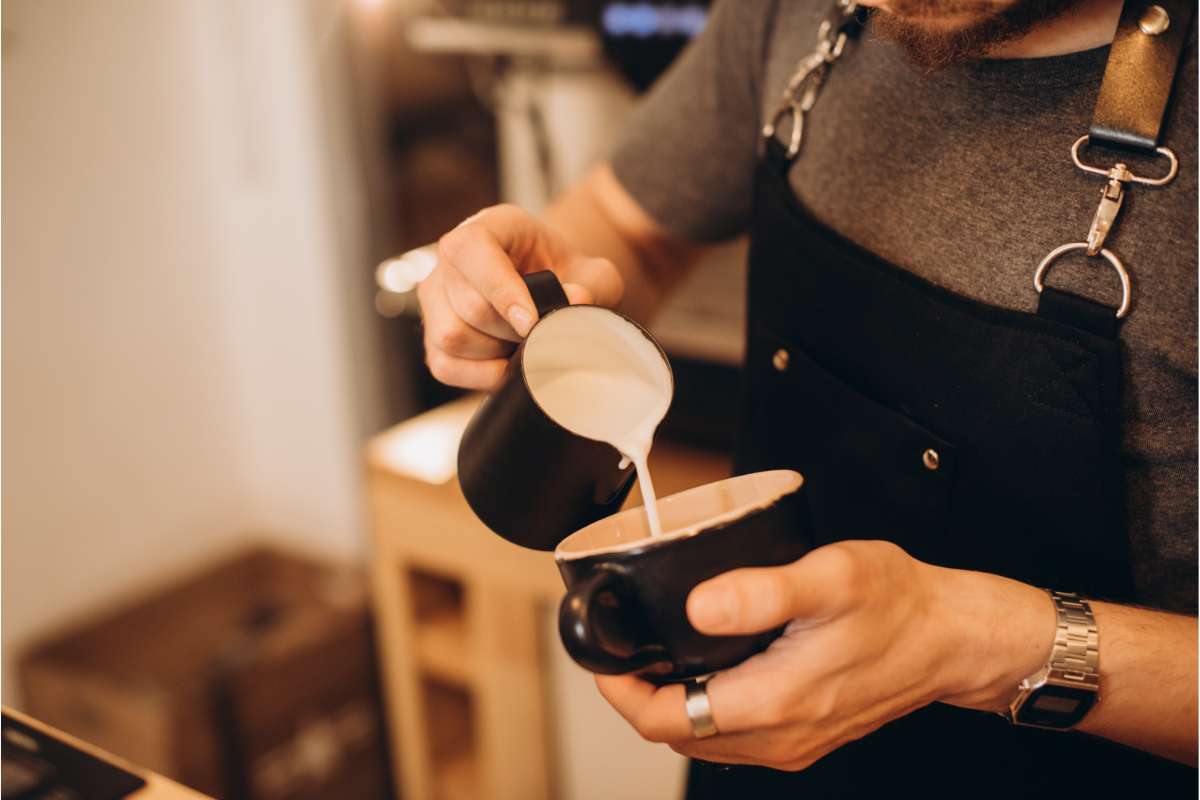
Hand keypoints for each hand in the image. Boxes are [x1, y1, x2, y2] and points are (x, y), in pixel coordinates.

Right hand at [416, 204, 623, 389]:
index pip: (473, 250)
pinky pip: (445, 366)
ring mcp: (435, 296)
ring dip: (496, 352)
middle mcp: (452, 258)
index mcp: (490, 226)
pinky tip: (507, 364)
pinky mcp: (431, 335)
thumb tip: (575, 302)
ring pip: (451, 336)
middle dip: (512, 331)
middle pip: (469, 306)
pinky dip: (481, 375)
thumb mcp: (593, 274)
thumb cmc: (566, 274)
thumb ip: (594, 285)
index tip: (531, 321)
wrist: (550, 286)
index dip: (500, 289)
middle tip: (541, 333)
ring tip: (523, 343)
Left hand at [595, 540, 1053, 770]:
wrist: (953, 636)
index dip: (621, 692)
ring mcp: (794, 742)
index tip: (604, 656)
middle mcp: (780, 737)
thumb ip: (760, 593)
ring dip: (670, 703)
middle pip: (676, 734)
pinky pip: (734, 734)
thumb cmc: (899, 603)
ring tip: (655, 653)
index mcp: (775, 703)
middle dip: (638, 695)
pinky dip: (705, 706)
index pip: (664, 721)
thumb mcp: (830, 578)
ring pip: (703, 738)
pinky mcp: (806, 734)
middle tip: (624, 648)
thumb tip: (698, 608)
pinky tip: (707, 667)